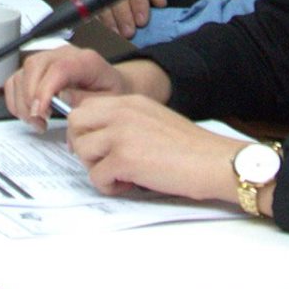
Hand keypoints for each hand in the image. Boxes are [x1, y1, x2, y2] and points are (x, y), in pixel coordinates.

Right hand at [2, 46, 133, 129]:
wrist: (112, 85)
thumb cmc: (110, 91)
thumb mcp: (107, 101)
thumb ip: (85, 101)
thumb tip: (63, 101)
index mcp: (86, 60)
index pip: (58, 68)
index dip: (45, 90)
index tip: (41, 112)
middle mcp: (64, 55)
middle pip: (35, 66)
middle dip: (30, 98)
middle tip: (39, 121)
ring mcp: (48, 59)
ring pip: (22, 73)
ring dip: (22, 102)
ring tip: (37, 121)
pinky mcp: (37, 69)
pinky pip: (15, 80)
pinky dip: (16, 100)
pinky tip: (29, 114)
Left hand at [62, 94, 241, 202]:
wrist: (212, 161)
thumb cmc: (190, 148)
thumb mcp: (153, 120)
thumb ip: (126, 122)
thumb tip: (99, 139)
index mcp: (130, 101)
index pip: (86, 108)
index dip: (87, 130)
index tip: (98, 147)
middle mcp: (122, 112)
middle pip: (76, 124)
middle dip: (84, 146)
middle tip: (104, 161)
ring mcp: (121, 134)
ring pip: (82, 151)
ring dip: (97, 168)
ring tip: (122, 174)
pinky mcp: (123, 158)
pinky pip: (96, 177)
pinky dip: (110, 186)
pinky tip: (131, 183)